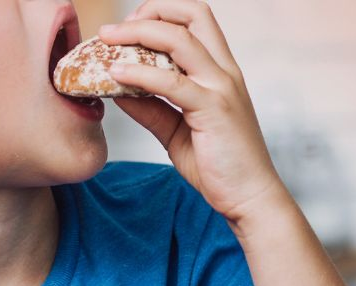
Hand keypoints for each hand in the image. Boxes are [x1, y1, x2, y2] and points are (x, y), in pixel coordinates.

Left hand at [99, 0, 284, 223]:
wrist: (249, 198)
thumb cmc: (219, 166)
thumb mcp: (177, 131)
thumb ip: (151, 109)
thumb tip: (118, 91)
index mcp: (220, 72)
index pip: (195, 20)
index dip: (160, 14)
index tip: (129, 29)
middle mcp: (224, 72)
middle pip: (191, 14)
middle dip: (149, 11)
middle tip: (114, 31)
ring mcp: (221, 88)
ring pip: (179, 39)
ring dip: (136, 34)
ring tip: (106, 42)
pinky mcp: (214, 110)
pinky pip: (171, 82)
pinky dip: (139, 74)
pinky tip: (116, 75)